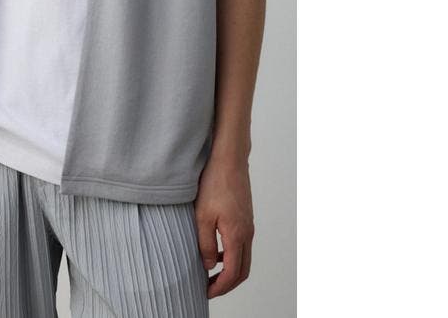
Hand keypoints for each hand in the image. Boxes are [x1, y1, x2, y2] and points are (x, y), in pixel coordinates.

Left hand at [194, 155, 254, 298]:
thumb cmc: (214, 183)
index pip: (233, 272)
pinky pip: (242, 245)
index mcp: (237, 235)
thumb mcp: (202, 215)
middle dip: (227, 284)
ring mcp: (248, 225)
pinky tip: (217, 251)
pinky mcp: (245, 217)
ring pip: (244, 258)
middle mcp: (247, 233)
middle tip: (210, 288)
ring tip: (211, 273)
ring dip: (230, 270)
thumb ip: (205, 243)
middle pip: (243, 270)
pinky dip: (232, 255)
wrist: (229, 159)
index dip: (220, 287)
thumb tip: (209, 265)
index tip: (207, 291)